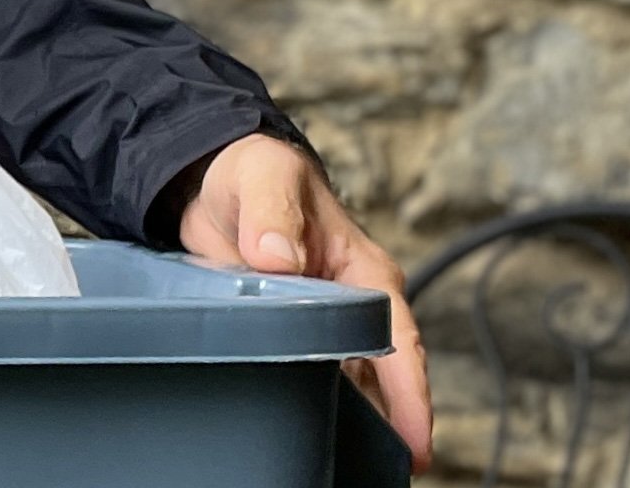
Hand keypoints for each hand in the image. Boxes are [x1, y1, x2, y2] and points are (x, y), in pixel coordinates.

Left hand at [179, 133, 431, 473]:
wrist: (213, 178)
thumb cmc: (256, 171)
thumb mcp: (265, 177)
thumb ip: (271, 213)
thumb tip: (278, 257)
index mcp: (364, 271)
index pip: (398, 339)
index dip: (408, 392)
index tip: (415, 440)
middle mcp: (352, 304)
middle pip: (382, 376)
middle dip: (391, 424)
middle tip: (390, 470)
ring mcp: (322, 323)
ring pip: (349, 384)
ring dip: (353, 421)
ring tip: (354, 465)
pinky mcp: (289, 331)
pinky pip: (308, 375)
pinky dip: (314, 404)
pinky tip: (309, 432)